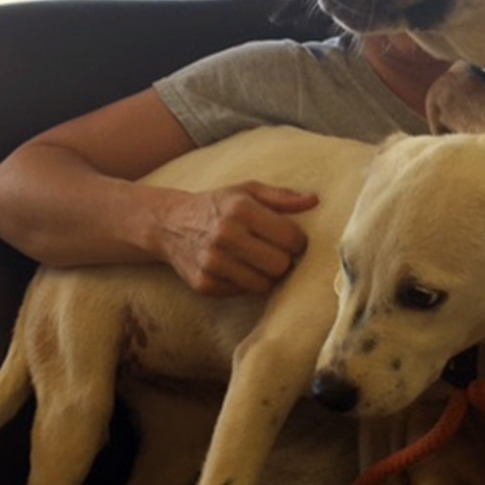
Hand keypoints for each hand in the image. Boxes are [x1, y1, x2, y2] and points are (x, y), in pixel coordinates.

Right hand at [157, 182, 318, 296]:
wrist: (169, 224)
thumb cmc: (217, 206)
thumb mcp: (247, 191)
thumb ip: (282, 197)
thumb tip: (315, 200)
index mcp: (240, 209)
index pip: (291, 239)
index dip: (298, 242)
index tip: (292, 240)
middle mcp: (224, 236)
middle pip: (280, 265)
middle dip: (284, 260)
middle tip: (276, 252)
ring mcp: (212, 263)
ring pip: (264, 284)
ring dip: (267, 274)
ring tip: (258, 260)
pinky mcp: (204, 284)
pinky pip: (244, 292)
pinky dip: (246, 283)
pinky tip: (238, 268)